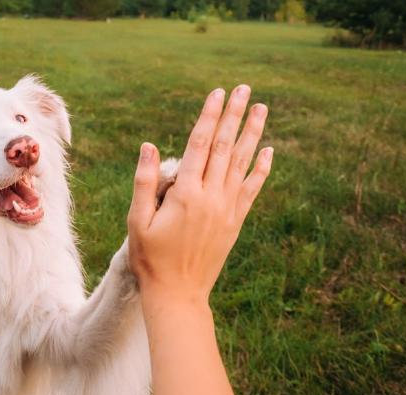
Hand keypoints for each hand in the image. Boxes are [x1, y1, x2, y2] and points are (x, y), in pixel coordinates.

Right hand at [127, 85, 271, 310]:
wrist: (178, 293)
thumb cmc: (150, 258)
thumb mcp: (137, 221)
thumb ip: (145, 182)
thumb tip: (150, 145)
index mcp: (186, 194)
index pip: (200, 144)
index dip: (209, 116)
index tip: (217, 93)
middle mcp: (212, 197)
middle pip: (224, 147)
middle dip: (233, 115)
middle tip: (243, 89)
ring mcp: (227, 210)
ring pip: (242, 163)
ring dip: (252, 134)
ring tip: (260, 108)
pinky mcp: (235, 222)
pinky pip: (252, 190)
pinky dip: (261, 169)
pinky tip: (268, 152)